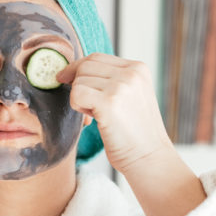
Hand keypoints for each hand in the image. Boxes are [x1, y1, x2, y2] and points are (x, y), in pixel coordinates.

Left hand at [56, 52, 172, 174]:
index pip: (97, 57)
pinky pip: (76, 94)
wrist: (149, 158)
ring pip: (79, 80)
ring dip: (79, 99)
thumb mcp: (130, 96)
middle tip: (88, 107)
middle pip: (85, 66)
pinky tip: (93, 119)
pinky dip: (78, 107)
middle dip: (77, 85)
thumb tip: (73, 72)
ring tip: (97, 115)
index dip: (77, 68)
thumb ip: (111, 80)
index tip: (66, 79)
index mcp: (138, 68)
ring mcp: (121, 86)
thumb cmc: (135, 133)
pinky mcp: (110, 102)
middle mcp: (131, 73)